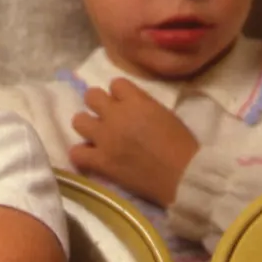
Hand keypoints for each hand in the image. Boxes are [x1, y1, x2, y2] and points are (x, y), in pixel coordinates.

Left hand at [69, 78, 199, 206]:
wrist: (184, 177)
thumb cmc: (184, 146)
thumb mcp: (166, 114)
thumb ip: (145, 106)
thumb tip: (133, 108)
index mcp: (137, 101)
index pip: (116, 83)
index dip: (120, 94)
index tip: (125, 104)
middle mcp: (116, 115)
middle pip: (91, 96)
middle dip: (98, 105)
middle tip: (107, 118)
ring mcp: (105, 138)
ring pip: (78, 121)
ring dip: (87, 127)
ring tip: (97, 137)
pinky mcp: (101, 162)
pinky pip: (76, 153)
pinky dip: (82, 155)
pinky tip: (92, 159)